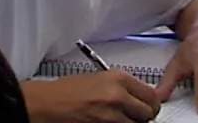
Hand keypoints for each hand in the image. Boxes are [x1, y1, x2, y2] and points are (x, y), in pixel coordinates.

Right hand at [23, 71, 159, 122]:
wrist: (46, 104)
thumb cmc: (66, 91)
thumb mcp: (98, 79)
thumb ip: (121, 87)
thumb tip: (139, 97)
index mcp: (118, 79)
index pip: (152, 95)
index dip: (150, 103)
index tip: (147, 107)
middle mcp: (118, 96)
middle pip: (149, 113)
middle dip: (143, 116)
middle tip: (134, 116)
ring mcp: (112, 117)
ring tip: (117, 119)